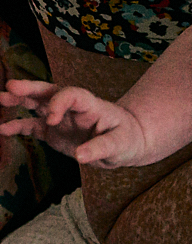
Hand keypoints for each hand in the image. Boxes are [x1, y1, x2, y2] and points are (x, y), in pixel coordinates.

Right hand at [0, 79, 152, 166]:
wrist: (125, 145)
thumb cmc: (127, 139)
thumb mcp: (121, 144)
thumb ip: (102, 148)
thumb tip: (81, 156)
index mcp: (92, 106)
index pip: (73, 94)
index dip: (60, 102)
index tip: (52, 120)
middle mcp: (73, 109)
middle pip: (51, 92)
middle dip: (32, 89)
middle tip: (11, 87)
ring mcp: (62, 119)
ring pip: (38, 105)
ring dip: (20, 101)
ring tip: (1, 99)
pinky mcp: (53, 132)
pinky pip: (33, 127)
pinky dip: (18, 127)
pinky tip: (3, 129)